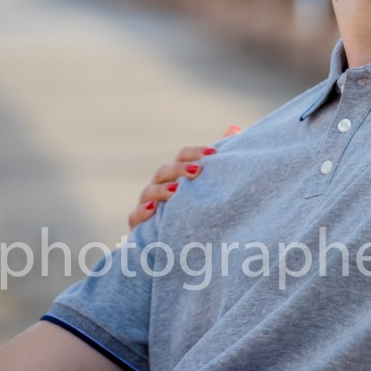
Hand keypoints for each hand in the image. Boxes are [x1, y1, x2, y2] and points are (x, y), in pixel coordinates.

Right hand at [126, 125, 241, 228]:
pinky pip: (135, 216)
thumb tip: (235, 128)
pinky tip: (153, 210)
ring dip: (161, 190)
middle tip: (197, 170)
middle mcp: (159, 185)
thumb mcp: (209, 183)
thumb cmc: (196, 206)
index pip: (183, 156)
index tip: (214, 154)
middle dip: (180, 169)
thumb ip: (219, 159)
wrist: (181, 242)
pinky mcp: (139, 225)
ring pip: (148, 192)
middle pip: (165, 170)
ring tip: (177, 191)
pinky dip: (142, 212)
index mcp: (177, 173)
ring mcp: (147, 203)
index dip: (196, 153)